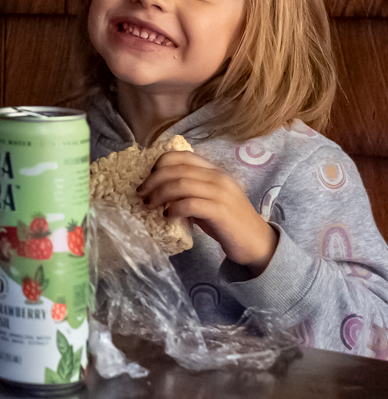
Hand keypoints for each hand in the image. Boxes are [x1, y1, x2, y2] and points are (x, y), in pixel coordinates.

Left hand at [137, 151, 278, 271]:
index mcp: (214, 170)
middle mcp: (218, 177)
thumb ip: (189, 189)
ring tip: (149, 205)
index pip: (182, 156)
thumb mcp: (207, 199)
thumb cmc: (227, 222)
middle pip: (176, 170)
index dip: (160, 163)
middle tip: (141, 193)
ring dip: (159, 194)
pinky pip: (190, 204)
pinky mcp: (221, 211)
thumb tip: (157, 188)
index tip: (148, 177)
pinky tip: (167, 216)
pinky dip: (173, 209)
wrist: (257, 243)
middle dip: (153, 180)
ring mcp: (221, 193)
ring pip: (180, 184)